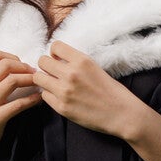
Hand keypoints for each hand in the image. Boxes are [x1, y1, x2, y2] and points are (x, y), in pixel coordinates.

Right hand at [0, 50, 41, 160]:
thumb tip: (16, 64)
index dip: (15, 58)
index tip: (24, 66)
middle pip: (6, 65)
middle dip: (24, 67)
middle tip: (35, 74)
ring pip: (12, 81)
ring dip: (30, 80)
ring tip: (38, 84)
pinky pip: (18, 104)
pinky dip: (32, 100)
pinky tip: (39, 99)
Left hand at [31, 40, 148, 140]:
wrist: (122, 114)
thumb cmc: (112, 91)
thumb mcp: (95, 67)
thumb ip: (76, 63)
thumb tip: (56, 59)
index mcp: (82, 61)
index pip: (55, 46)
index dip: (54, 53)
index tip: (58, 59)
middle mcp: (71, 74)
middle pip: (42, 61)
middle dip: (46, 66)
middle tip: (53, 73)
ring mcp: (64, 91)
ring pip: (38, 78)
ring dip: (45, 80)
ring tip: (54, 85)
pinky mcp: (61, 107)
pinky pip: (45, 96)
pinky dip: (50, 95)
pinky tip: (61, 97)